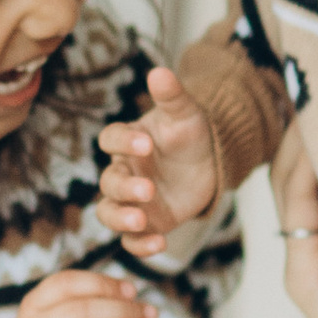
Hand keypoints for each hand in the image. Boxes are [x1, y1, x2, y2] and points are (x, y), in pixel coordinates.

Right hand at [96, 69, 220, 252]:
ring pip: (110, 213)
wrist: (209, 163)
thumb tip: (160, 72)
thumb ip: (172, 97)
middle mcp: (123, 171)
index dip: (124, 142)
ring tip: (142, 220)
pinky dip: (141, 245)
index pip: (111, 139)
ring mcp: (132, 201)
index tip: (146, 143)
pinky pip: (133, 240)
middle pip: (109, 182)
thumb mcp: (186, 114)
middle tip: (148, 189)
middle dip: (125, 188)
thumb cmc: (189, 134)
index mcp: (127, 141)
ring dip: (122, 219)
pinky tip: (160, 244)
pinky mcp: (148, 223)